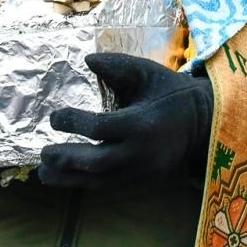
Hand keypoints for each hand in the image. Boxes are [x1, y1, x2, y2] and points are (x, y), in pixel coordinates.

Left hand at [39, 52, 212, 188]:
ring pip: (99, 182)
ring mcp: (141, 172)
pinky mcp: (141, 182)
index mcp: (141, 123)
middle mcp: (140, 153)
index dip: (73, 122)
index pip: (100, 127)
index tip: (55, 116)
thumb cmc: (170, 94)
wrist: (202, 124)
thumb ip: (118, 66)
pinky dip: (85, 183)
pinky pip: (108, 187)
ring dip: (69, 179)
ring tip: (44, 172)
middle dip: (67, 159)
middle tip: (43, 153)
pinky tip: (66, 177)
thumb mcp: (148, 73)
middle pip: (97, 163)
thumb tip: (87, 60)